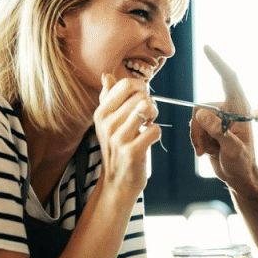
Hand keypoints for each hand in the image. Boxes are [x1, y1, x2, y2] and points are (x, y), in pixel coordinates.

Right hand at [94, 73, 159, 195]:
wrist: (117, 181)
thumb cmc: (115, 147)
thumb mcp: (106, 122)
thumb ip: (108, 97)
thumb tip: (106, 75)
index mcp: (101, 113)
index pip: (126, 85)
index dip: (141, 88)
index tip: (142, 99)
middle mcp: (107, 124)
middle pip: (141, 96)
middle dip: (150, 104)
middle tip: (146, 117)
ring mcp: (119, 138)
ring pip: (147, 109)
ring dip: (153, 116)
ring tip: (147, 124)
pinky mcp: (132, 152)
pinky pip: (155, 130)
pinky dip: (156, 133)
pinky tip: (148, 139)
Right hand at [188, 45, 257, 185]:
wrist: (238, 176)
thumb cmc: (242, 163)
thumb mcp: (232, 149)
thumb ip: (218, 131)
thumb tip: (200, 113)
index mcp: (240, 107)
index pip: (229, 79)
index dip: (218, 62)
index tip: (206, 48)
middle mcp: (228, 108)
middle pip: (202, 107)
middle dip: (200, 129)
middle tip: (210, 148)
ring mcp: (218, 118)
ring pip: (195, 119)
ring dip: (199, 138)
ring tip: (210, 152)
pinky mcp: (209, 127)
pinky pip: (193, 127)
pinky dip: (196, 141)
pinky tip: (206, 152)